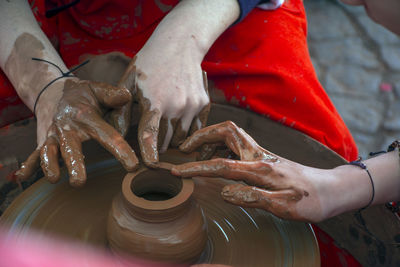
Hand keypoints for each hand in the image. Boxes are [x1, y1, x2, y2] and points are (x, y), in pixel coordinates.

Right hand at [15, 78, 138, 186]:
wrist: (54, 92)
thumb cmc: (84, 96)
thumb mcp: (97, 89)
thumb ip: (112, 94)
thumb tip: (127, 97)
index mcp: (86, 117)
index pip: (106, 135)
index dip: (121, 150)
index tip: (133, 167)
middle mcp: (67, 128)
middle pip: (71, 147)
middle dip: (74, 164)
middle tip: (79, 182)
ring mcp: (53, 136)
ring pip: (49, 152)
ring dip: (49, 165)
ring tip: (53, 179)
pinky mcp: (43, 142)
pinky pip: (33, 154)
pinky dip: (27, 165)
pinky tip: (21, 177)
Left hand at [118, 38, 209, 166]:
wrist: (180, 44)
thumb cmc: (150, 63)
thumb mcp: (129, 81)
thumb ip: (121, 109)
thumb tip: (115, 135)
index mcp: (155, 101)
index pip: (150, 134)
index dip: (149, 153)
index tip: (149, 166)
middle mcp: (177, 106)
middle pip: (167, 141)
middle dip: (158, 147)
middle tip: (151, 143)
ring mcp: (193, 106)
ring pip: (182, 138)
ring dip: (172, 139)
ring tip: (164, 128)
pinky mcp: (203, 104)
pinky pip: (196, 129)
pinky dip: (187, 132)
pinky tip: (178, 122)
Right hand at [171, 121, 337, 222]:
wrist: (331, 190)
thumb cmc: (311, 201)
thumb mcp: (285, 206)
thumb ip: (254, 197)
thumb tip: (225, 192)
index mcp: (261, 168)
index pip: (220, 165)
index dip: (196, 168)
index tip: (176, 171)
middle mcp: (259, 155)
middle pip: (225, 131)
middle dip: (201, 135)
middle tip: (185, 148)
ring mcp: (261, 154)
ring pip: (231, 134)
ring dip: (210, 139)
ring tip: (198, 155)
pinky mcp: (264, 157)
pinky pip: (237, 144)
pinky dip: (222, 146)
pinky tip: (219, 161)